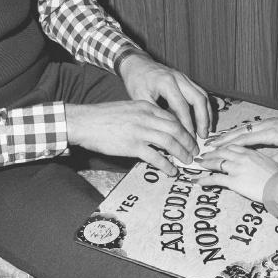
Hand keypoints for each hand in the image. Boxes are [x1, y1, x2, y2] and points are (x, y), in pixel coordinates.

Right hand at [66, 101, 198, 175]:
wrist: (83, 122)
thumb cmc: (103, 117)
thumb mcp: (129, 109)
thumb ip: (145, 116)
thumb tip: (161, 129)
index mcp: (146, 106)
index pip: (173, 117)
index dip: (185, 130)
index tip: (190, 138)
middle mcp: (146, 117)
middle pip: (176, 129)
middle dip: (188, 142)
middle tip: (194, 151)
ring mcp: (139, 131)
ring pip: (170, 142)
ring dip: (182, 153)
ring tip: (187, 161)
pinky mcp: (132, 145)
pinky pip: (155, 157)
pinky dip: (166, 165)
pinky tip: (171, 171)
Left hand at [119, 49, 212, 138]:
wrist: (137, 64)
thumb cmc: (136, 81)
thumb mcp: (140, 98)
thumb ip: (155, 113)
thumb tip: (167, 132)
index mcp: (166, 82)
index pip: (182, 106)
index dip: (187, 124)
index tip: (189, 138)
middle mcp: (178, 78)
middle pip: (198, 99)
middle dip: (203, 119)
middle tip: (203, 136)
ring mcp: (184, 78)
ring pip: (203, 96)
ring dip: (207, 114)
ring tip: (206, 130)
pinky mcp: (187, 80)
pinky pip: (201, 93)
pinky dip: (205, 108)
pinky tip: (205, 120)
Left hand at [196, 145, 277, 202]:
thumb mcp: (270, 163)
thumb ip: (259, 161)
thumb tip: (256, 165)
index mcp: (251, 152)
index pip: (233, 147)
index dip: (223, 148)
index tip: (218, 149)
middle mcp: (242, 157)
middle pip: (222, 152)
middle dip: (211, 153)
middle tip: (203, 155)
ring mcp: (236, 168)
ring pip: (216, 163)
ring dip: (205, 163)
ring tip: (197, 164)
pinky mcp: (233, 180)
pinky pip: (215, 179)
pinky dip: (204, 179)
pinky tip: (196, 180)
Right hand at [207, 112, 277, 163]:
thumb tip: (265, 168)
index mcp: (269, 134)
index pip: (244, 140)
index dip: (229, 145)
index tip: (216, 149)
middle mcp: (263, 126)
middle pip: (239, 132)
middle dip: (223, 139)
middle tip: (208, 145)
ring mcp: (264, 123)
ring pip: (241, 129)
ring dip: (227, 134)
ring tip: (214, 140)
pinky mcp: (266, 122)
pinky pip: (247, 127)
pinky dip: (236, 131)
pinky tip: (230, 135)